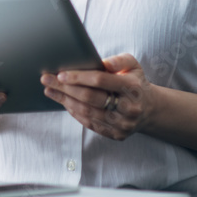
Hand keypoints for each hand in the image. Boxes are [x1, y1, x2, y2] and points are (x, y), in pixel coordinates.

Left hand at [40, 53, 154, 140]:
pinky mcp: (117, 134)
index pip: (101, 80)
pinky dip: (74, 112)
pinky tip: (64, 102)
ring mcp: (123, 124)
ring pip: (87, 112)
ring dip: (65, 101)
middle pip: (90, 98)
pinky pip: (90, 124)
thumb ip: (118, 61)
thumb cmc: (134, 82)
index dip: (78, 77)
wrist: (149, 109)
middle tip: (47, 80)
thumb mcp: (132, 66)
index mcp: (133, 87)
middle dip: (65, 88)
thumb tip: (102, 62)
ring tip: (50, 90)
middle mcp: (129, 107)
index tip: (60, 74)